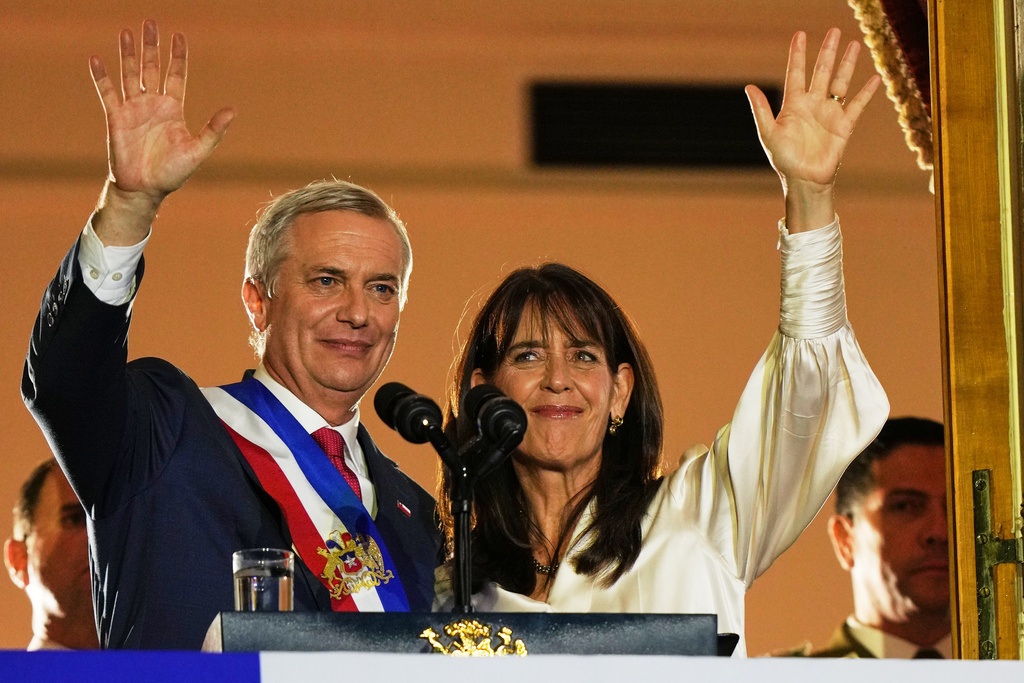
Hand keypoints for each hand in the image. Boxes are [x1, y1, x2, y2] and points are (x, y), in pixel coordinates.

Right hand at [91, 20, 234, 243]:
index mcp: (173, 109)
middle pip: (152, 68)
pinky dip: (102, 76)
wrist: (145, 189)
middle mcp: (153, 104)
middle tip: (150, 23)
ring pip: (130, 74)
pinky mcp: (116, 117)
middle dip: (152, 47)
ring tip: (127, 32)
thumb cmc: (172, 172)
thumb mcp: (197, 150)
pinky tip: (96, 58)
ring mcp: (134, 109)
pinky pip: (107, 92)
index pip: (176, 76)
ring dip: (128, 54)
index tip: (179, 36)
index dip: (177, 57)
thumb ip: (213, 130)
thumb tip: (232, 110)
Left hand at [746, 29, 879, 230]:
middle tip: (833, 31)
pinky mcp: (844, 125)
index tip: (799, 35)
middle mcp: (812, 105)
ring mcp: (829, 113)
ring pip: (840, 82)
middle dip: (827, 52)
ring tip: (854, 44)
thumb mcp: (769, 133)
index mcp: (793, 105)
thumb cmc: (784, 159)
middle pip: (821, 72)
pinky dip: (866, 92)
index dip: (797, 55)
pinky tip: (874, 79)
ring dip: (847, 64)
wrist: (804, 179)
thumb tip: (748, 86)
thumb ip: (760, 109)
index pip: (796, 73)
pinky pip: (857, 105)